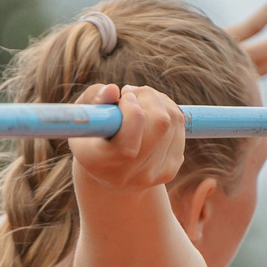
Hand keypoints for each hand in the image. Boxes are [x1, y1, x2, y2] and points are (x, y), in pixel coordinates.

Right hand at [69, 84, 188, 191]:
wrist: (106, 166)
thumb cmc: (92, 130)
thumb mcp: (87, 112)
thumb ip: (94, 98)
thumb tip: (113, 90)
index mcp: (95, 162)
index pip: (127, 146)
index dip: (133, 114)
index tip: (124, 96)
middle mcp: (123, 175)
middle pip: (159, 125)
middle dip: (149, 97)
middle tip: (132, 93)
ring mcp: (149, 176)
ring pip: (172, 122)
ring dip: (158, 101)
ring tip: (140, 102)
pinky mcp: (168, 171)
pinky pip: (180, 127)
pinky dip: (169, 110)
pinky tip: (150, 114)